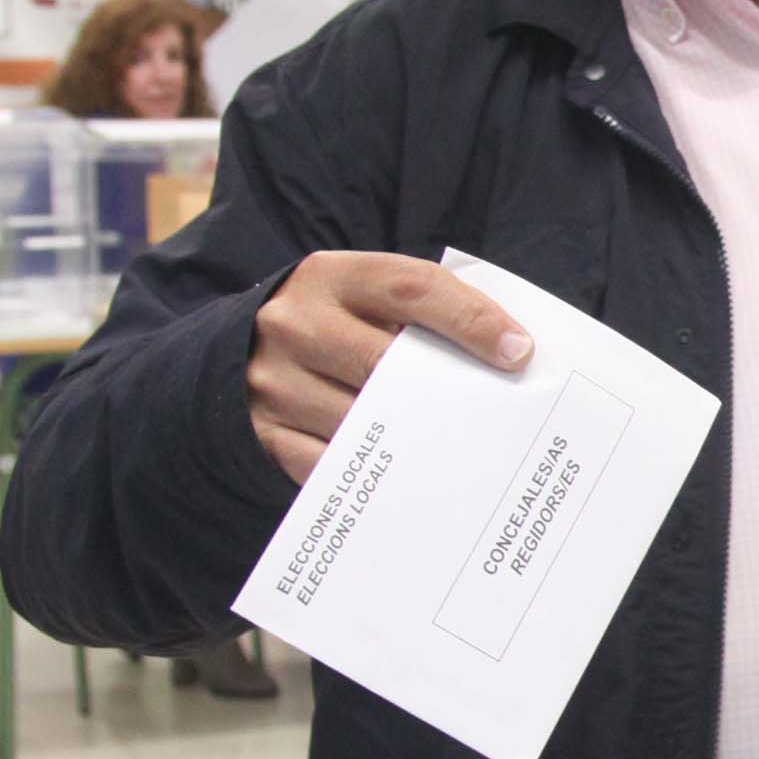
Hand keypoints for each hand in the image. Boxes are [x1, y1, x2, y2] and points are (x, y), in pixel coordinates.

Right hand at [247, 252, 533, 483]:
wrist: (238, 352)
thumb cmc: (334, 324)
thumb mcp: (364, 297)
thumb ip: (421, 312)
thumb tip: (508, 355)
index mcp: (331, 277)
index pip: (413, 289)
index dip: (472, 319)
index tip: (520, 353)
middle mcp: (295, 324)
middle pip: (386, 362)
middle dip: (449, 390)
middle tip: (501, 416)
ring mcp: (274, 382)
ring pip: (362, 421)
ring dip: (418, 439)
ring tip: (466, 451)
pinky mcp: (265, 434)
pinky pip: (331, 466)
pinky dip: (376, 476)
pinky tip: (415, 480)